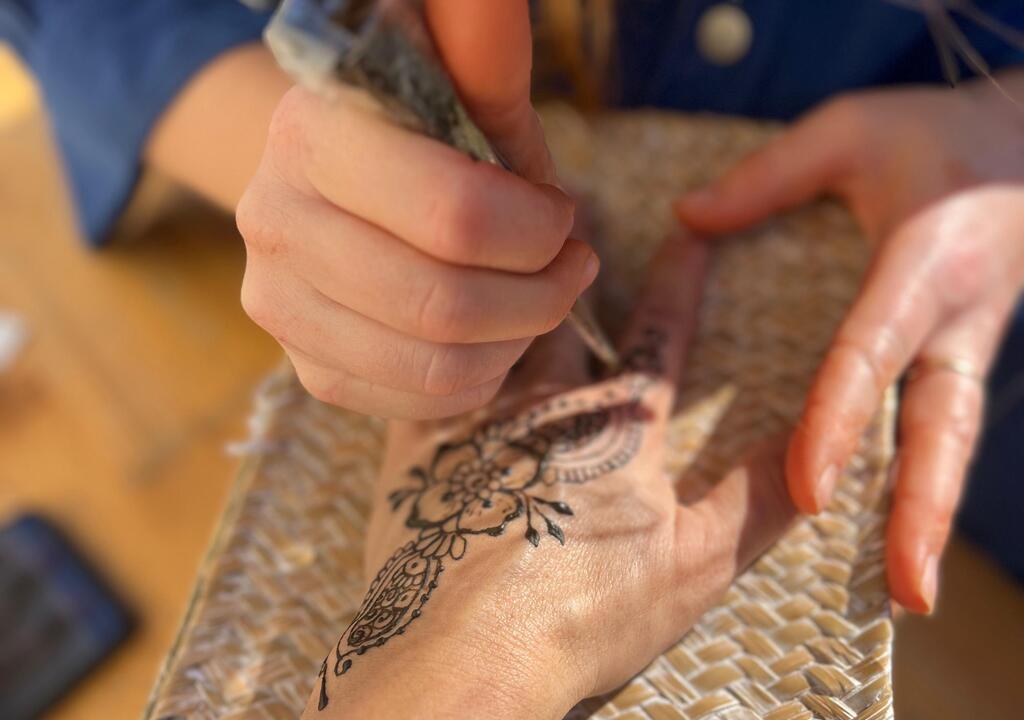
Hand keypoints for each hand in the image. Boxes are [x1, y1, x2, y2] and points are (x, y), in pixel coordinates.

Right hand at [236, 1, 593, 418]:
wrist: (335, 183)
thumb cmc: (419, 131)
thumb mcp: (454, 79)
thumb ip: (483, 51)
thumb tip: (499, 5)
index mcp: (312, 133)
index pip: (454, 213)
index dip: (536, 228)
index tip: (562, 214)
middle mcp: (274, 219)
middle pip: (444, 302)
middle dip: (541, 294)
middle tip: (572, 268)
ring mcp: (278, 303)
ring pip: (437, 365)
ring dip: (519, 338)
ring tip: (539, 300)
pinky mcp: (304, 364)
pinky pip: (418, 402)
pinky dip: (483, 377)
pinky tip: (496, 337)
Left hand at [305, 236, 796, 718]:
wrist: (468, 644)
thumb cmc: (585, 611)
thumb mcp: (694, 565)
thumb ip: (756, 502)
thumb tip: (817, 457)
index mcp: (616, 428)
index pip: (658, 337)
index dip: (679, 282)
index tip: (691, 232)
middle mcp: (545, 403)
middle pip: (563, 309)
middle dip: (574, 252)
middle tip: (573, 196)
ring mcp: (476, 416)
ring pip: (491, 323)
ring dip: (500, 276)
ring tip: (495, 237)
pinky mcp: (416, 441)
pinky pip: (423, 364)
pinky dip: (429, 332)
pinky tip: (417, 312)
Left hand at [676, 71, 1023, 612]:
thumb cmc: (936, 135)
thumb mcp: (852, 130)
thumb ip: (771, 176)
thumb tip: (686, 216)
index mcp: (922, 265)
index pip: (870, 354)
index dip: (838, 421)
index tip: (808, 486)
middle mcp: (955, 319)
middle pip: (940, 427)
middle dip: (922, 508)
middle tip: (906, 590)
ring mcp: (969, 345)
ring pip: (951, 440)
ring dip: (931, 516)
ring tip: (911, 595)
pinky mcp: (962, 356)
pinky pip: (942, 426)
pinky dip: (925, 483)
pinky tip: (901, 536)